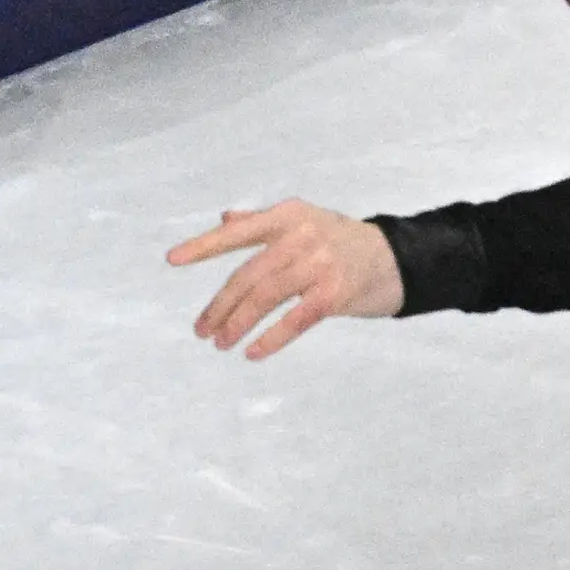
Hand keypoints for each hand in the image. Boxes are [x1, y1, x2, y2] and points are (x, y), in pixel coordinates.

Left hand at [167, 201, 402, 357]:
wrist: (397, 258)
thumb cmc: (340, 241)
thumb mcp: (303, 222)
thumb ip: (262, 222)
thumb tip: (225, 218)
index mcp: (288, 216)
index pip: (238, 232)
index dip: (203, 246)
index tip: (172, 260)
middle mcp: (302, 236)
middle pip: (248, 275)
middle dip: (220, 306)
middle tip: (200, 330)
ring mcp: (320, 264)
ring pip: (266, 298)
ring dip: (238, 324)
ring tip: (219, 344)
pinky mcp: (335, 294)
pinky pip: (294, 320)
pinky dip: (270, 339)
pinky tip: (251, 352)